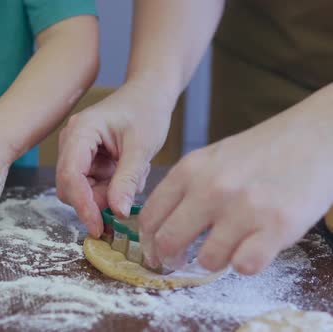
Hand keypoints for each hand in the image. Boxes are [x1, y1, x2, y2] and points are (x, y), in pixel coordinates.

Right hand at [56, 80, 175, 236]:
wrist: (149, 94)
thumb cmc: (146, 111)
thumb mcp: (141, 147)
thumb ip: (128, 180)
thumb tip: (118, 212)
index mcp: (81, 131)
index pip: (71, 175)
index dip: (82, 205)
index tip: (98, 227)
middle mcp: (72, 141)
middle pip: (70, 186)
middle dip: (96, 201)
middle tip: (125, 204)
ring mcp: (77, 151)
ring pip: (82, 189)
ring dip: (107, 194)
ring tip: (135, 176)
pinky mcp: (86, 159)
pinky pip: (92, 185)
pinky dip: (111, 187)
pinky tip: (130, 172)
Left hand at [139, 104, 332, 274]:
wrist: (315, 135)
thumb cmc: (261, 151)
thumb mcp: (211, 159)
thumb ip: (185, 189)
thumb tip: (158, 229)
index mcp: (190, 170)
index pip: (150, 217)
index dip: (148, 242)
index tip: (154, 253)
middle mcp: (212, 188)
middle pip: (169, 241)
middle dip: (171, 258)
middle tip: (180, 262)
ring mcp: (244, 207)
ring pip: (207, 260)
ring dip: (215, 261)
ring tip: (229, 245)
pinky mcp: (278, 225)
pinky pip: (245, 266)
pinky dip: (246, 264)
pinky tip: (253, 248)